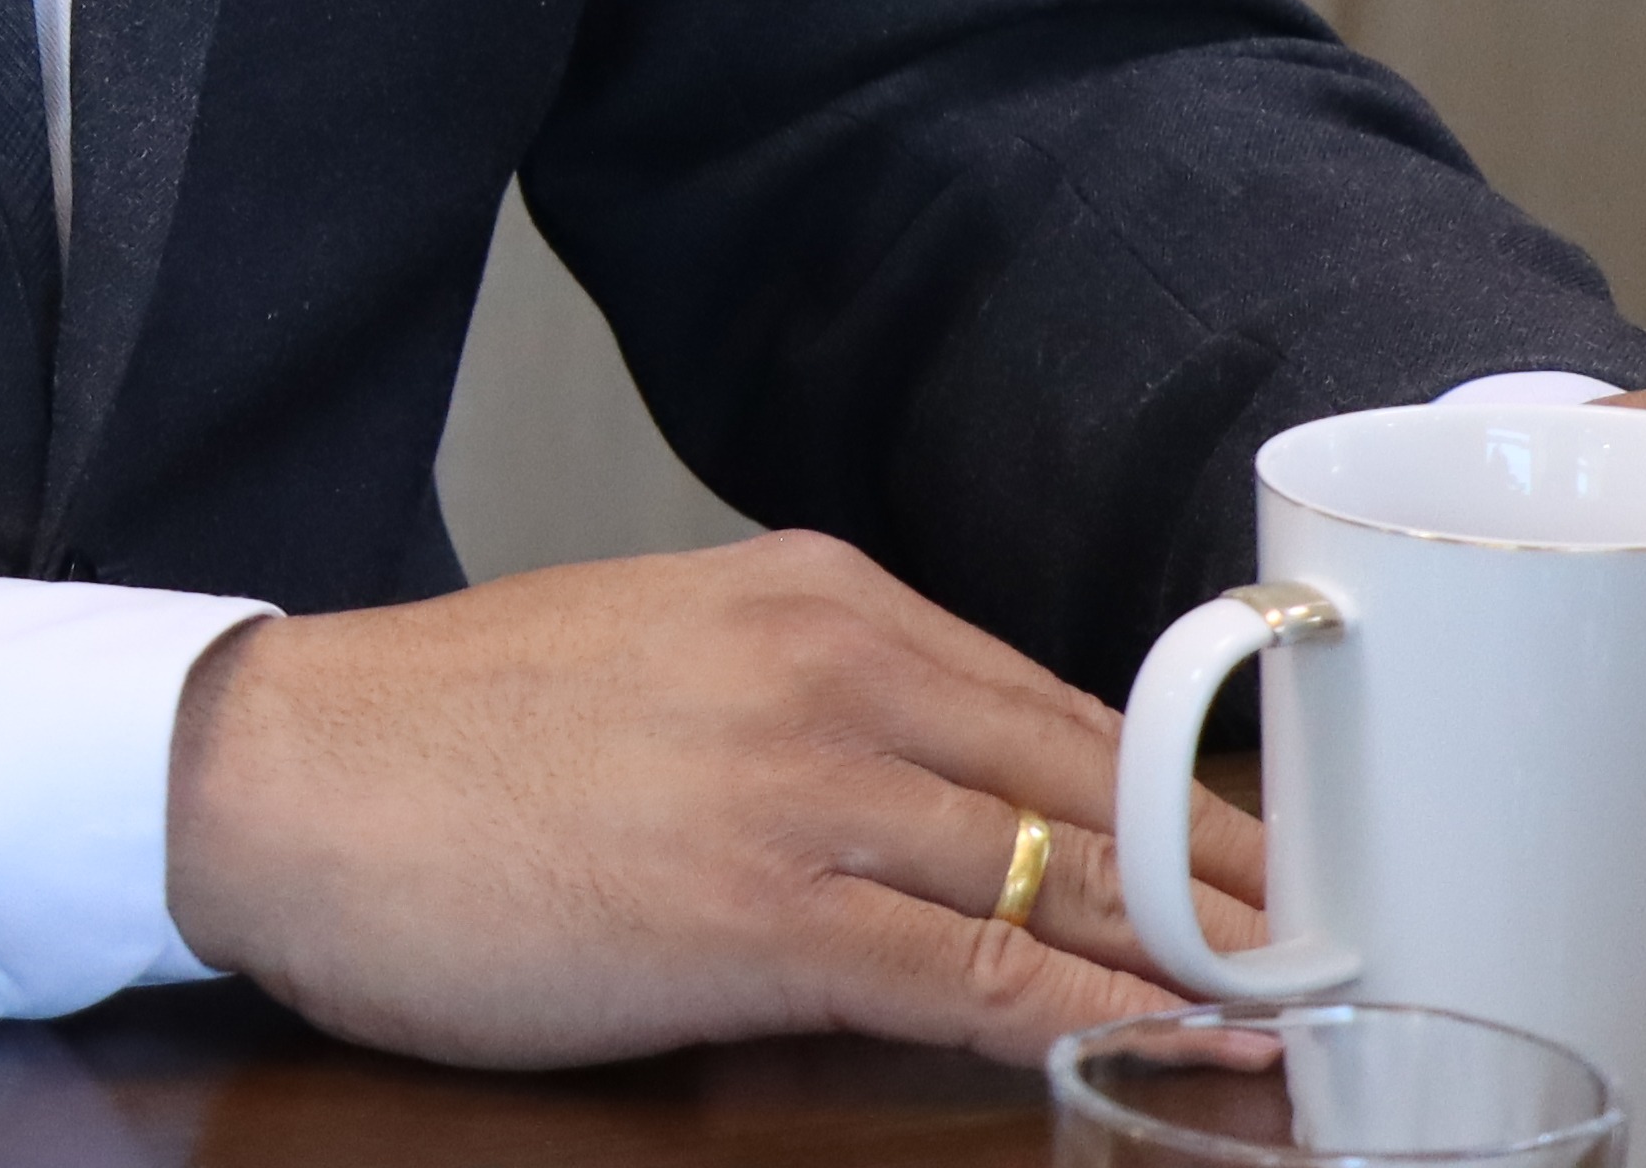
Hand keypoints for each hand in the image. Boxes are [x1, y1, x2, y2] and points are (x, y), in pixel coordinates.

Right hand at [162, 529, 1268, 1070]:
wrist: (281, 771)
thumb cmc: (452, 741)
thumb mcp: (664, 663)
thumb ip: (810, 711)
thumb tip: (947, 803)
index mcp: (817, 595)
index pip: (1065, 705)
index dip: (1197, 803)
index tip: (1293, 870)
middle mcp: (834, 665)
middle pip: (1101, 787)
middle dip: (1245, 880)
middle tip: (1365, 951)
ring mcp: (801, 784)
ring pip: (1069, 879)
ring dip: (1209, 959)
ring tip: (1318, 1016)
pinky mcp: (757, 908)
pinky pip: (983, 975)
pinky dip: (1110, 1018)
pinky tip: (1196, 1049)